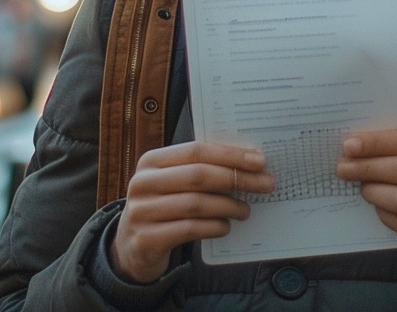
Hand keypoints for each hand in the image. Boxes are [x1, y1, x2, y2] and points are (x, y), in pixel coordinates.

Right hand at [111, 141, 273, 283]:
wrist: (131, 246)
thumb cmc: (163, 207)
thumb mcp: (172, 183)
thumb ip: (200, 170)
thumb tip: (249, 163)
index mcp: (151, 161)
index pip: (196, 151)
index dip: (230, 155)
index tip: (259, 160)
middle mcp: (142, 183)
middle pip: (199, 175)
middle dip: (237, 178)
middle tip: (265, 184)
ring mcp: (142, 212)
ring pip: (196, 204)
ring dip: (229, 206)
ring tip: (246, 210)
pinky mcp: (147, 239)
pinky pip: (190, 229)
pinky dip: (215, 227)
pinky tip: (226, 226)